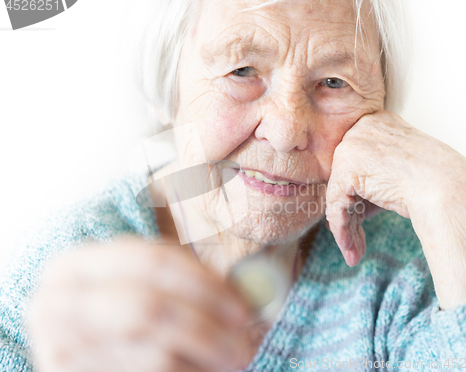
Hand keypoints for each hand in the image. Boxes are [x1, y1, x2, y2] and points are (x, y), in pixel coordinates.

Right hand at [28, 237, 254, 371]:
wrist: (86, 355)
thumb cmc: (121, 313)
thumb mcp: (143, 285)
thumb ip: (186, 280)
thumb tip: (253, 288)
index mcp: (75, 264)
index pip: (152, 261)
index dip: (205, 283)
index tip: (244, 306)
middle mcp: (57, 304)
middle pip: (150, 309)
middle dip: (206, 327)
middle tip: (245, 342)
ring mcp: (62, 350)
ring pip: (156, 356)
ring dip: (206, 357)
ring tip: (234, 359)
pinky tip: (203, 370)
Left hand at [325, 110, 465, 308]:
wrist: (448, 188)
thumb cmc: (435, 183)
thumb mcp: (399, 174)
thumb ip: (372, 181)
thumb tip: (347, 208)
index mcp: (377, 123)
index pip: (356, 163)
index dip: (357, 196)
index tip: (360, 219)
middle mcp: (360, 129)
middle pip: (345, 178)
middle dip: (350, 212)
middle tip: (355, 239)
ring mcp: (351, 146)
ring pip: (338, 194)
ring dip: (345, 226)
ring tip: (354, 251)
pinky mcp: (346, 168)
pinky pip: (336, 205)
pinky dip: (342, 229)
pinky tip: (352, 249)